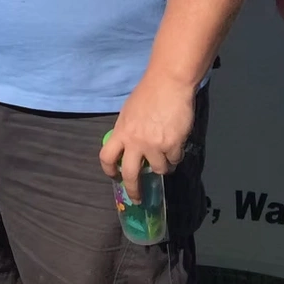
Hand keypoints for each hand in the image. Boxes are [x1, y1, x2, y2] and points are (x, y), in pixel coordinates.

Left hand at [100, 74, 193, 202]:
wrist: (168, 84)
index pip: (107, 157)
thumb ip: (127, 131)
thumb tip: (127, 147)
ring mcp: (155, 146)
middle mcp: (135, 142)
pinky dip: (176, 156)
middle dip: (134, 190)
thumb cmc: (148, 94)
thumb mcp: (129, 113)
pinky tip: (176, 144)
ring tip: (166, 155)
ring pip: (159, 169)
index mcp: (121, 132)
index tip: (115, 177)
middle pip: (131, 174)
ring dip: (163, 166)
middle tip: (138, 198)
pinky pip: (175, 160)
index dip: (109, 170)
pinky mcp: (173, 145)